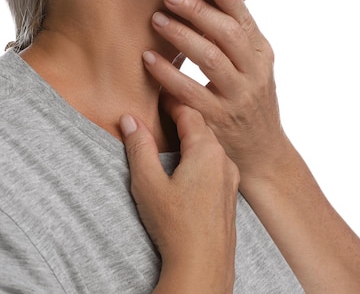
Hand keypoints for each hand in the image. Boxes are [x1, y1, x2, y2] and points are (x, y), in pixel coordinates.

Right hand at [120, 99, 239, 292]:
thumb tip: (130, 119)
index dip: (171, 100)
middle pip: (203, 126)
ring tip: (171, 136)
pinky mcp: (230, 196)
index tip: (157, 93)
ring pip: (211, 146)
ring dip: (192, 136)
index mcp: (206, 151)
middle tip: (161, 109)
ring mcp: (230, 179)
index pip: (189, 111)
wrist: (203, 267)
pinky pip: (216, 164)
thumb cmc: (175, 226)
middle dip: (182, 115)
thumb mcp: (148, 183)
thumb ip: (139, 147)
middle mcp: (224, 160)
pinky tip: (186, 167)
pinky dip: (200, 155)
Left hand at [144, 0, 291, 176]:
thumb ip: (238, 42)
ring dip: (181, 36)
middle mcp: (254, 75)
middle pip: (227, 35)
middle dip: (198, 11)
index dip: (231, 1)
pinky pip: (189, 92)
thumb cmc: (251, 103)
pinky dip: (167, 73)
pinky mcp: (216, 119)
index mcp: (263, 58)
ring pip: (210, 59)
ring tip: (157, 20)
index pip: (246, 23)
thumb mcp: (255, 70)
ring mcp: (236, 98)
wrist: (262, 153)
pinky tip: (149, 59)